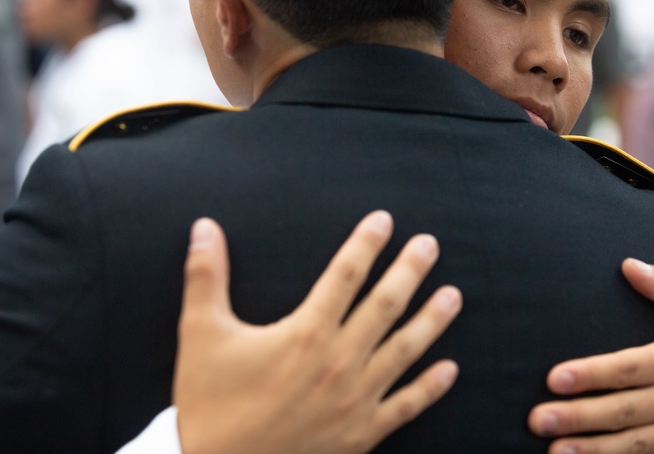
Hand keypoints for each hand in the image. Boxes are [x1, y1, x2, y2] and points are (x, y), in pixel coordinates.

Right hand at [175, 211, 462, 453]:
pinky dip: (430, 388)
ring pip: (405, 351)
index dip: (365, 244)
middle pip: (385, 306)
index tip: (383, 221)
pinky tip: (450, 370)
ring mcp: (355, 400)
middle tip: (430, 245)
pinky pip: (405, 407)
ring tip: (453, 295)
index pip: (344, 276)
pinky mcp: (361, 434)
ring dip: (432, 321)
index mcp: (305, 334)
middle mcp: (339, 362)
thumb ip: (206, 276)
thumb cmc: (208, 403)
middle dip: (410, 272)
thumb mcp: (200, 333)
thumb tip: (204, 226)